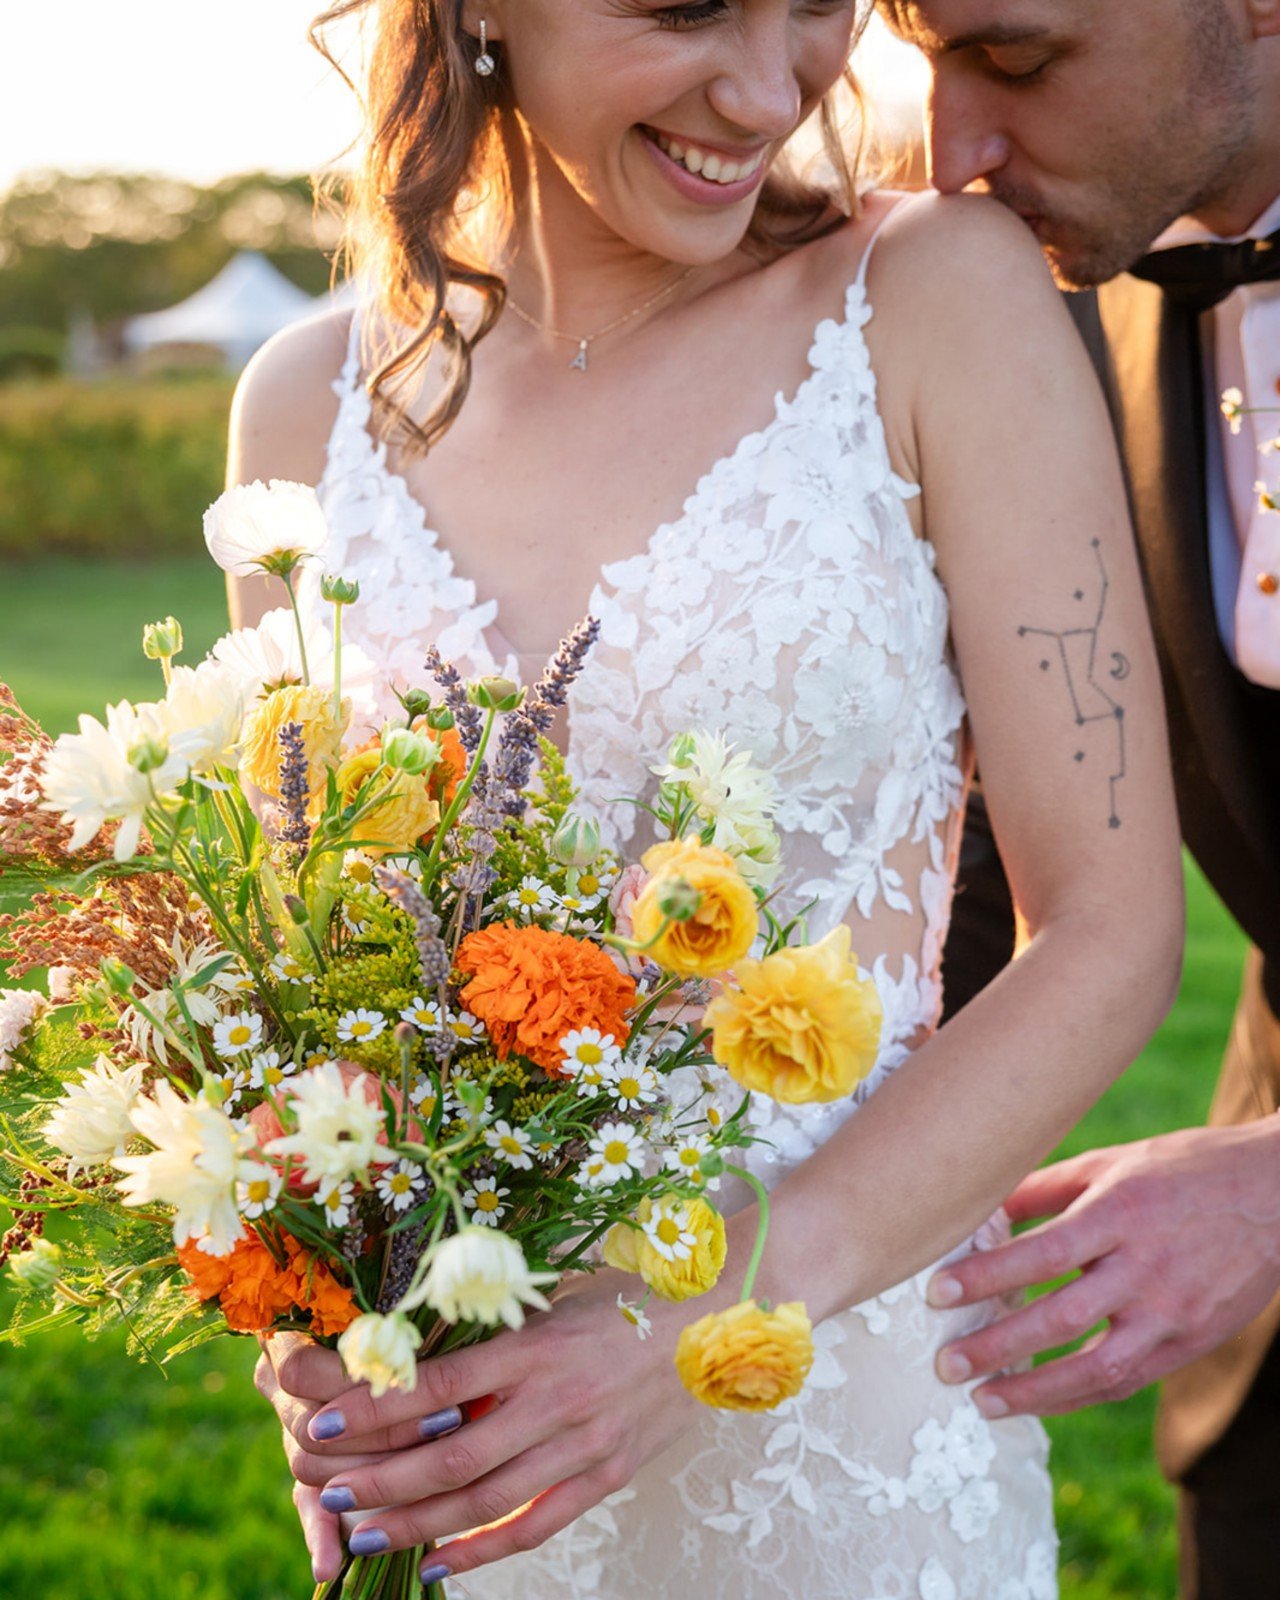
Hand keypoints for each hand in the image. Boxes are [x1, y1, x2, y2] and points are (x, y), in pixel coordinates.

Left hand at [258, 1272, 701, 1583]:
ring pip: (485, 1499)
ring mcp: (583, 1444)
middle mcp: (555, 1397)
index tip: (322, 1420)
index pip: (438, 1383)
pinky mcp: (608, 1475)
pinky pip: (537, 1523)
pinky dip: (484, 1552)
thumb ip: (495, 1338)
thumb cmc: (624, 1298)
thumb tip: (419, 1363)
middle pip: (451, 1451)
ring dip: (418, 1522)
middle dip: (383, 1477)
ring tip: (366, 1532)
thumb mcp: (554, 1302)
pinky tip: (440, 1566)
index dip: (375, 1407)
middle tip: (330, 1488)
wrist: (715, 1316)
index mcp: (535, 1344)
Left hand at [925, 1121, 1279, 1417]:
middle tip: (945, 1364)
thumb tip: (980, 1205)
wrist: (1276, 1195)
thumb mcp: (1112, 1163)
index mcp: (1121, 1212)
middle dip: (997, 1346)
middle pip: (1061, 1318)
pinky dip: (1079, 1396)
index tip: (937, 1293)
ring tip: (982, 1401)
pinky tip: (1038, 1401)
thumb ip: (1045, 1186)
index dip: (988, 1276)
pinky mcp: (1191, 1342)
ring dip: (1034, 1391)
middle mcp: (1146, 1266)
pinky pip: (1128, 1380)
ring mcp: (1172, 1312)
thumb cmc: (1182, 1169)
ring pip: (1097, 1367)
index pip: (1042, 1252)